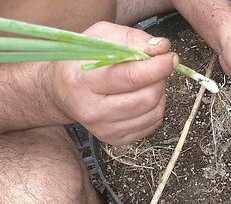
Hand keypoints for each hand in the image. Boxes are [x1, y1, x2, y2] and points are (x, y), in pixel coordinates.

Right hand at [48, 22, 177, 144]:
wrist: (61, 92)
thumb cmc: (82, 61)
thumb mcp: (101, 37)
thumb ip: (133, 39)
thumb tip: (162, 48)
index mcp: (83, 81)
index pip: (131, 77)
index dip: (157, 67)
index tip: (169, 57)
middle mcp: (92, 110)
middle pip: (146, 98)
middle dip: (160, 79)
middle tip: (158, 67)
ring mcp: (104, 129)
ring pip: (154, 112)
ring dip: (160, 92)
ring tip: (148, 81)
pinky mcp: (116, 139)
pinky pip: (152, 124)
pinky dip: (155, 107)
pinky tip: (142, 95)